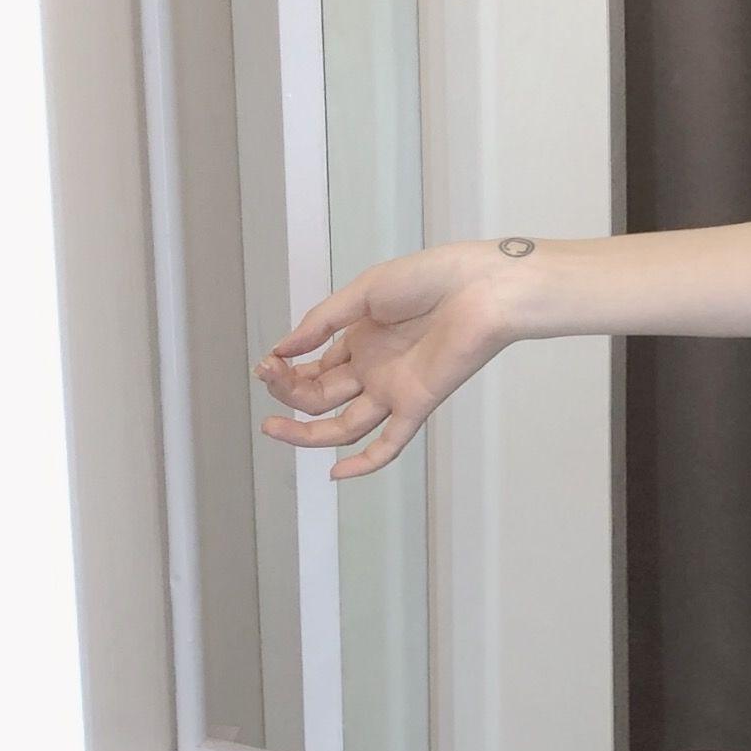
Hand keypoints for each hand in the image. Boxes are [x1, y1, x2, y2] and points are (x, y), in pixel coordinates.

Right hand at [253, 241, 515, 479]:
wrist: (483, 286)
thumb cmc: (431, 278)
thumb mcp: (366, 291)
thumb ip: (323, 321)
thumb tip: (281, 348)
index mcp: (362, 339)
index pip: (314, 368)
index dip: (287, 369)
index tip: (268, 362)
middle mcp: (375, 368)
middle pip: (322, 397)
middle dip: (290, 393)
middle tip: (269, 381)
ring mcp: (394, 389)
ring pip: (343, 425)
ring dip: (306, 431)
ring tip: (272, 427)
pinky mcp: (417, 404)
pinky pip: (390, 444)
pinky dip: (364, 463)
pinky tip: (334, 473)